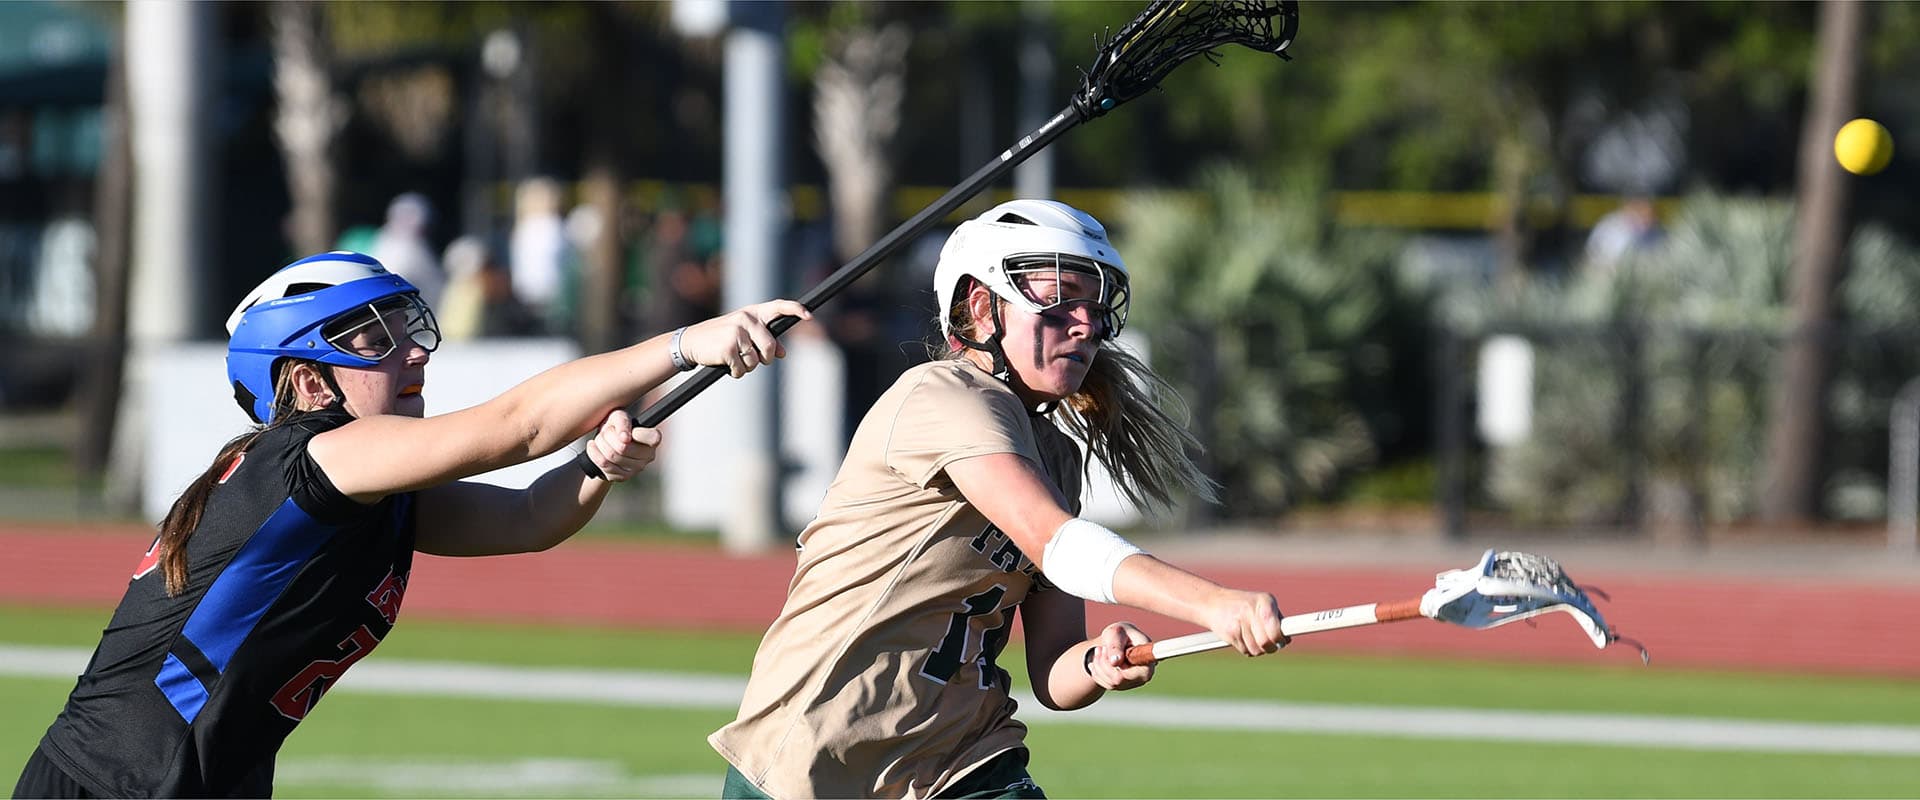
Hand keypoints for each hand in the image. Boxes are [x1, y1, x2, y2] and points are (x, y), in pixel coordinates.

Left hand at [582, 409, 659, 481]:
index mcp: (652, 439)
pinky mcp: (622, 477)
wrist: (605, 443)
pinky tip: (593, 446)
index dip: (637, 434)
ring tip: (599, 439)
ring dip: (600, 443)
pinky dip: (594, 453)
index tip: (625, 433)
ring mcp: (636, 469)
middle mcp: (648, 456)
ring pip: (611, 456)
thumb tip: (625, 437)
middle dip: (608, 436)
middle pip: (623, 447)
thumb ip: (623, 422)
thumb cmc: (615, 427)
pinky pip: (604, 464)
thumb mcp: (618, 417)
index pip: (653, 437)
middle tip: (606, 431)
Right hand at [680, 300, 811, 377]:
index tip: (809, 316)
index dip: (796, 309)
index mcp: (752, 312)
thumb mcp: (743, 334)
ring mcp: (736, 332)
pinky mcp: (728, 347)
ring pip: (756, 361)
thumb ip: (764, 339)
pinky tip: (726, 364)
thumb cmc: (721, 337)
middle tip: (754, 359)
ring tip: (734, 358)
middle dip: (765, 359)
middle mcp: (746, 318)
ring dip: (747, 367)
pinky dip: (736, 372)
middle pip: (770, 346)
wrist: (692, 342)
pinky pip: (742, 369)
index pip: (779, 306)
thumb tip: (783, 353)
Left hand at [1088, 622, 1153, 690]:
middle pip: (1117, 679)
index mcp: (1147, 661)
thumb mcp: (1117, 633)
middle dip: (1103, 663)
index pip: (1130, 674)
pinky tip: (1098, 660)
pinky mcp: (1123, 686)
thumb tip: (1115, 662)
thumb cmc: (1120, 633)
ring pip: (1110, 683)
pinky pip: (1106, 684)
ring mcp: (1133, 683)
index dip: (1115, 667)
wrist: (1118, 638)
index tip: (1105, 652)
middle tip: (1099, 648)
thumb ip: (1115, 646)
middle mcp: (1143, 676)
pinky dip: (1097, 672)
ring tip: (1099, 650)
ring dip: (1099, 666)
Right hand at [1203, 589, 1288, 656]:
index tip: (1281, 642)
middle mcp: (1252, 610)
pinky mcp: (1231, 633)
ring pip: (1257, 650)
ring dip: (1258, 650)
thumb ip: (1276, 619)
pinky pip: (1246, 651)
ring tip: (1254, 638)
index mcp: (1265, 601)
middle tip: (1269, 644)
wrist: (1213, 602)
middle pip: (1267, 642)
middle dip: (1270, 647)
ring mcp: (1240, 622)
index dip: (1280, 639)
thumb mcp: (1261, 604)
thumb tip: (1287, 640)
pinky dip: (1247, 649)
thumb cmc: (1243, 605)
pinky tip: (1242, 638)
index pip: (1276, 628)